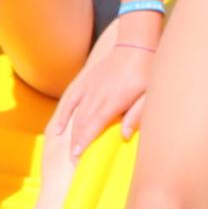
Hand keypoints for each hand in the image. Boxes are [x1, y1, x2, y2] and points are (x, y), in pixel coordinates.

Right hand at [47, 23, 158, 157]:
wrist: (136, 46)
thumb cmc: (146, 72)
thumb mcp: (147, 95)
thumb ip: (136, 116)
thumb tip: (124, 135)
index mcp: (112, 102)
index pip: (92, 128)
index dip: (83, 144)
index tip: (78, 159)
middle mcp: (96, 96)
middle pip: (81, 124)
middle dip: (76, 144)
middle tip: (75, 162)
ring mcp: (89, 88)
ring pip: (76, 115)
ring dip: (71, 134)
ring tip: (71, 150)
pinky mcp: (85, 81)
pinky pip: (70, 100)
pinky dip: (64, 115)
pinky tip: (59, 129)